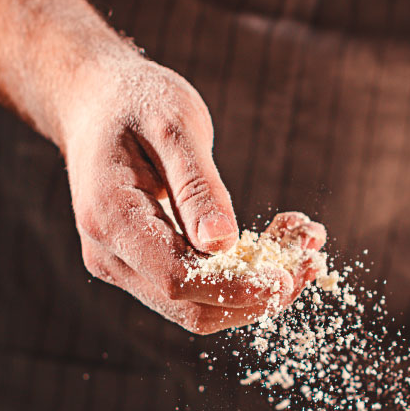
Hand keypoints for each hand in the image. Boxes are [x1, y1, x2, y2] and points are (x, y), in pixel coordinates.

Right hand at [60, 58, 319, 332]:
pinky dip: (241, 276)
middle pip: (189, 309)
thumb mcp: (174, 126)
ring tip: (305, 249)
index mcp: (110, 219)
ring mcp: (122, 266)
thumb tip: (223, 244)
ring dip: (256, 290)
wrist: (96, 101)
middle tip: (313, 265)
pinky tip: (279, 243)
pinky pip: (195, 288)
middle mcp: (109, 255)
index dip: (236, 288)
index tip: (288, 277)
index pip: (177, 280)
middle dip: (256, 297)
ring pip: (196, 308)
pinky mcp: (142, 266)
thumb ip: (197, 187)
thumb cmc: (136, 102)